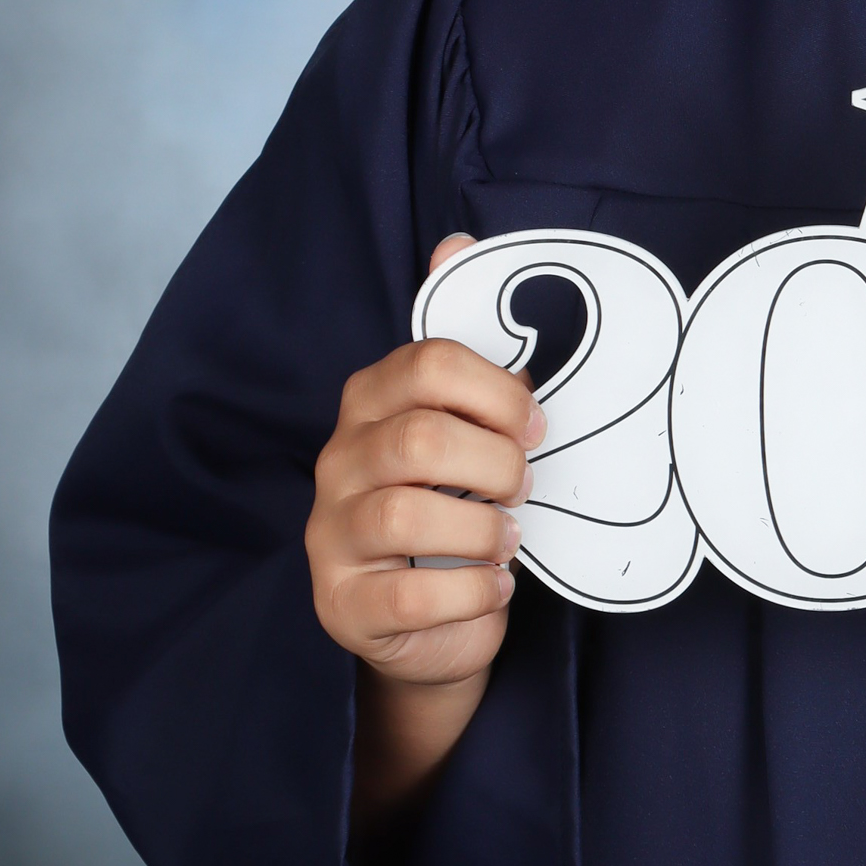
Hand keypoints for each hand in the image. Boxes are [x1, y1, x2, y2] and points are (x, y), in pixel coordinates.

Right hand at [305, 234, 541, 821]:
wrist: (428, 623)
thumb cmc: (457, 509)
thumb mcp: (468, 429)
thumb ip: (468, 352)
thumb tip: (455, 242)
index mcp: (370, 406)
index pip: (424, 364)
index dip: (496, 392)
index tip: (535, 425)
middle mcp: (337, 463)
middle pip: (417, 438)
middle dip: (493, 463)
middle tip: (521, 488)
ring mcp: (330, 535)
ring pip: (404, 512)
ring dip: (481, 528)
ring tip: (505, 541)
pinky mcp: (342, 604)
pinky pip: (410, 591)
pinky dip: (469, 591)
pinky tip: (491, 586)